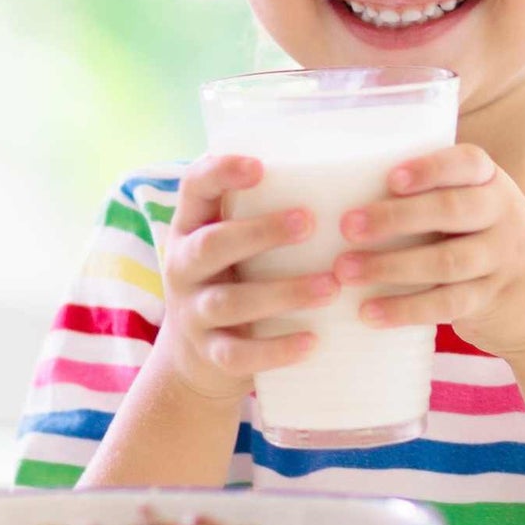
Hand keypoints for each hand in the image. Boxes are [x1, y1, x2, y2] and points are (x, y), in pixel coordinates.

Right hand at [158, 155, 338, 401]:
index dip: (221, 172)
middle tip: (310, 222)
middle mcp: (184, 267)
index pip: (194, 186)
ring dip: (283, 293)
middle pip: (212, 244)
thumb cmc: (233, 279)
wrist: (194, 358)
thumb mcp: (232, 244)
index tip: (260, 166)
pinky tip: (313, 341)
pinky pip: (239, 354)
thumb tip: (340, 170)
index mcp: (191, 227)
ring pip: (229, 302)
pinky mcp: (210, 353)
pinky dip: (276, 349)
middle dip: (261, 233)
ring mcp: (193, 313)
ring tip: (330, 287)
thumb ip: (260, 213)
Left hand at [332, 145, 524, 357]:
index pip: (468, 163)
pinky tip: (369, 312)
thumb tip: (344, 184)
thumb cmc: (485, 242)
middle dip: (396, 217)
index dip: (431, 168)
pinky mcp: (492, 300)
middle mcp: (502, 215)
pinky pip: (447, 304)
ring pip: (446, 261)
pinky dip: (406, 309)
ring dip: (390, 266)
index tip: (392, 178)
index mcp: (491, 182)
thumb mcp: (477, 210)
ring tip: (344, 271)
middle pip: (451, 211)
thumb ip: (433, 196)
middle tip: (347, 226)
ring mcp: (501, 259)